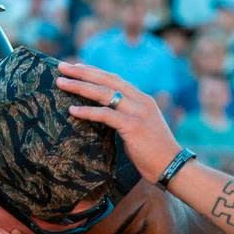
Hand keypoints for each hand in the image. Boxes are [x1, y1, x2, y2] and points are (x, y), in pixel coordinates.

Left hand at [56, 62, 182, 183]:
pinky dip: (88, 111)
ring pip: (104, 93)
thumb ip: (125, 119)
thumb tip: (104, 118)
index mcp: (142, 99)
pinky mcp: (133, 126)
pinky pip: (106, 115)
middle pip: (107, 80)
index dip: (94, 71)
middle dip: (82, 72)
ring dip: (80, 86)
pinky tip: (72, 110)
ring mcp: (137, 112)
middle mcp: (140, 101)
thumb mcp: (139, 129)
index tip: (75, 67)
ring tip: (61, 83)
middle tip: (61, 66)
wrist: (172, 167)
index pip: (114, 79)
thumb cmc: (154, 153)